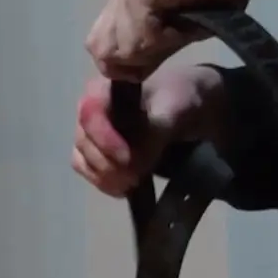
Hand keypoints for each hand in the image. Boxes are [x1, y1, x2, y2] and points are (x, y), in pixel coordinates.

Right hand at [71, 64, 221, 197]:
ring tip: (130, 186)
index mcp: (104, 89)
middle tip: (135, 179)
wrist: (195, 106)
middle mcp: (91, 110)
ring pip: (82, 159)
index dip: (105, 140)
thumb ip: (154, 132)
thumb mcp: (175, 108)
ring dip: (104, 176)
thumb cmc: (183, 97)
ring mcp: (91, 133)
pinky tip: (123, 189)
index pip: (90, 115)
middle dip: (107, 164)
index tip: (129, 160)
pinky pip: (87, 170)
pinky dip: (102, 182)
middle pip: (84, 141)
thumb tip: (135, 164)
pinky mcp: (97, 153)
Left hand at [84, 0, 252, 79]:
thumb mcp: (173, 35)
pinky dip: (166, 38)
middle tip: (167, 43)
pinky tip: (183, 21)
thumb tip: (129, 75)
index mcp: (119, 6)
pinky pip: (143, 36)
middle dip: (134, 59)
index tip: (150, 62)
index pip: (97, 48)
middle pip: (101, 51)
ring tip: (180, 28)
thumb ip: (148, 51)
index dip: (120, 65)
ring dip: (155, 48)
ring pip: (123, 48)